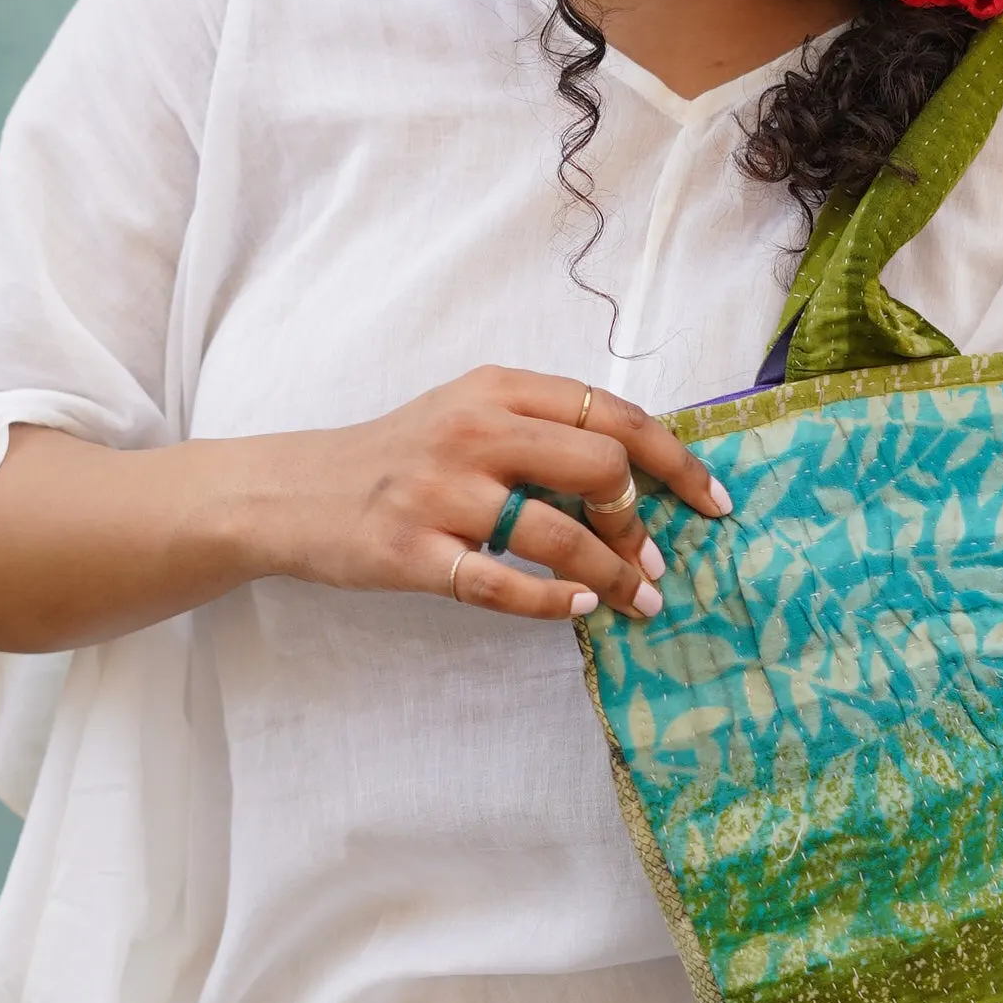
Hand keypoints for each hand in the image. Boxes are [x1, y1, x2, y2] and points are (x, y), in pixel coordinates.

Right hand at [0, 373, 732, 650]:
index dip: (678, 461)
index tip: (717, 503)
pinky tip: (579, 612)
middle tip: (661, 561)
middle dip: (648, 523)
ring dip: (616, 574)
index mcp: (497, 390)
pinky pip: (500, 582)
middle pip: (601, 468)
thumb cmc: (396, 460)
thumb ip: (545, 434)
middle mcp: (472, 430)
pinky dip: (551, 600)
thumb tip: (646, 476)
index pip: (614, 415)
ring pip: (560, 533)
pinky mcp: (410, 550)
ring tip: (642, 603)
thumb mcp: (468, 420)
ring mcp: (439, 492)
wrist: (286, 492)